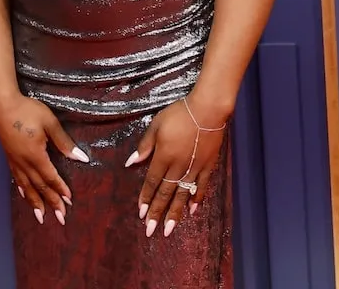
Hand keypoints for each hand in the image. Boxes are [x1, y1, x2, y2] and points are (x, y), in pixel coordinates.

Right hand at [0, 92, 88, 225]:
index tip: (69, 202)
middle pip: (39, 187)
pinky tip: (25, 194)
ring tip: (41, 216)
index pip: (51, 178)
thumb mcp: (50, 123)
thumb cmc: (28, 110)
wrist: (1, 105)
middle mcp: (24, 162)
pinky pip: (17, 178)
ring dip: (35, 202)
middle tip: (60, 218)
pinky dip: (23, 190)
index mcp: (36, 155)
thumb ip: (64, 142)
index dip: (60, 190)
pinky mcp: (9, 156)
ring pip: (26, 186)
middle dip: (50, 203)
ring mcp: (14, 160)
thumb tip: (81, 158)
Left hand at [128, 97, 226, 237]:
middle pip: (165, 193)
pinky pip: (201, 185)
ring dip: (175, 212)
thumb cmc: (179, 114)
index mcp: (163, 156)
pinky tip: (192, 210)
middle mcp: (178, 166)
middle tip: (150, 230)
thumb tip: (130, 162)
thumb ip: (145, 145)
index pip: (152, 181)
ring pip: (182, 194)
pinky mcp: (208, 165)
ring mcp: (194, 167)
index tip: (140, 213)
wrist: (208, 109)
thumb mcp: (156, 125)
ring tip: (168, 229)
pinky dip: (196, 198)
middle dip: (157, 212)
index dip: (146, 197)